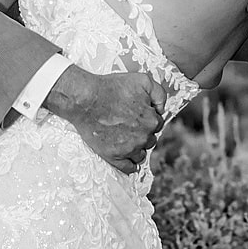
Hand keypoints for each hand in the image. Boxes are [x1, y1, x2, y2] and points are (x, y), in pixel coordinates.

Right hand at [44, 66, 164, 171]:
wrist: (85, 99)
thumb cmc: (111, 88)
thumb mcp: (142, 80)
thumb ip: (159, 93)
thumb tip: (162, 109)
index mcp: (151, 121)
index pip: (157, 124)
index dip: (148, 118)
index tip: (138, 115)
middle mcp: (143, 137)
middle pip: (150, 140)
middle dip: (142, 133)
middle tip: (129, 125)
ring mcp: (129, 149)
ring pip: (140, 154)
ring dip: (136, 148)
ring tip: (125, 139)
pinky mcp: (114, 157)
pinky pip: (128, 168)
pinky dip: (129, 165)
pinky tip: (126, 159)